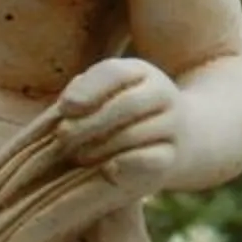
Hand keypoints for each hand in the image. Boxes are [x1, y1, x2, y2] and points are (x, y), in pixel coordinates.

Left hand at [55, 57, 182, 196]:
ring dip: (102, 146)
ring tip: (79, 156)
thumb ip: (84, 92)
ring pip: (136, 134)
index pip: (114, 73)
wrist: (179, 136)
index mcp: (141, 72)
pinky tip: (107, 169)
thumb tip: (66, 107)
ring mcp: (172, 125)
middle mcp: (161, 94)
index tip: (64, 107)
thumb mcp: (107, 92)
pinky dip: (127, 164)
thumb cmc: (123, 114)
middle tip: (62, 136)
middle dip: (90, 123)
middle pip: (127, 105)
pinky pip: (152, 160)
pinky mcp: (173, 157)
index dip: (87, 89)